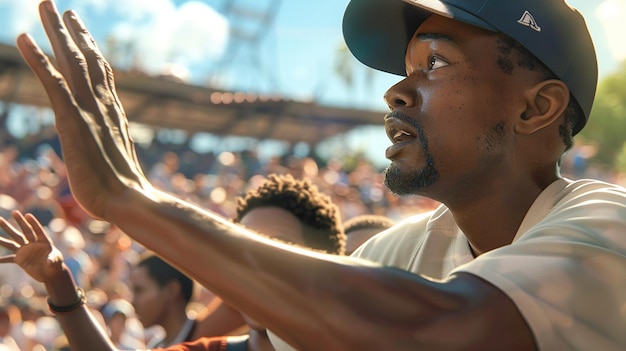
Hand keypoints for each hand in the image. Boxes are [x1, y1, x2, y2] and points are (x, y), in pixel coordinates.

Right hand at [0, 211, 64, 283]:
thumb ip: (52, 260)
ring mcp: (25, 251)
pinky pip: (9, 259)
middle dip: (19, 222)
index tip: (28, 215)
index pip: (38, 230)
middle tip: (14, 211)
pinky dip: (2, 259)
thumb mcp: (56, 262)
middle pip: (25, 231)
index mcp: (44, 241)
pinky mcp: (20, 259)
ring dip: (4, 238)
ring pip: (13, 242)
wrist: (50, 274)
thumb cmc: (56, 265)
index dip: (33, 223)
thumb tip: (49, 261)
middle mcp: (33, 243)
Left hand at [15, 0, 151, 219]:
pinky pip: (53, 82)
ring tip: (46, 5)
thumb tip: (111, 151)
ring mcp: (89, 110)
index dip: (90, 48)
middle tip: (61, 7)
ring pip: (72, 61)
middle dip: (73, 31)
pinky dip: (39, 58)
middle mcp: (102, 104)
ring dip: (57, 31)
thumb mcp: (116, 162)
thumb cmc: (123, 191)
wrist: (129, 201)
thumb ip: (111, 147)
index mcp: (112, 112)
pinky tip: (24, 38)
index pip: (101, 72)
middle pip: (87, 58)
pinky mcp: (72, 120)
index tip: (81, 30)